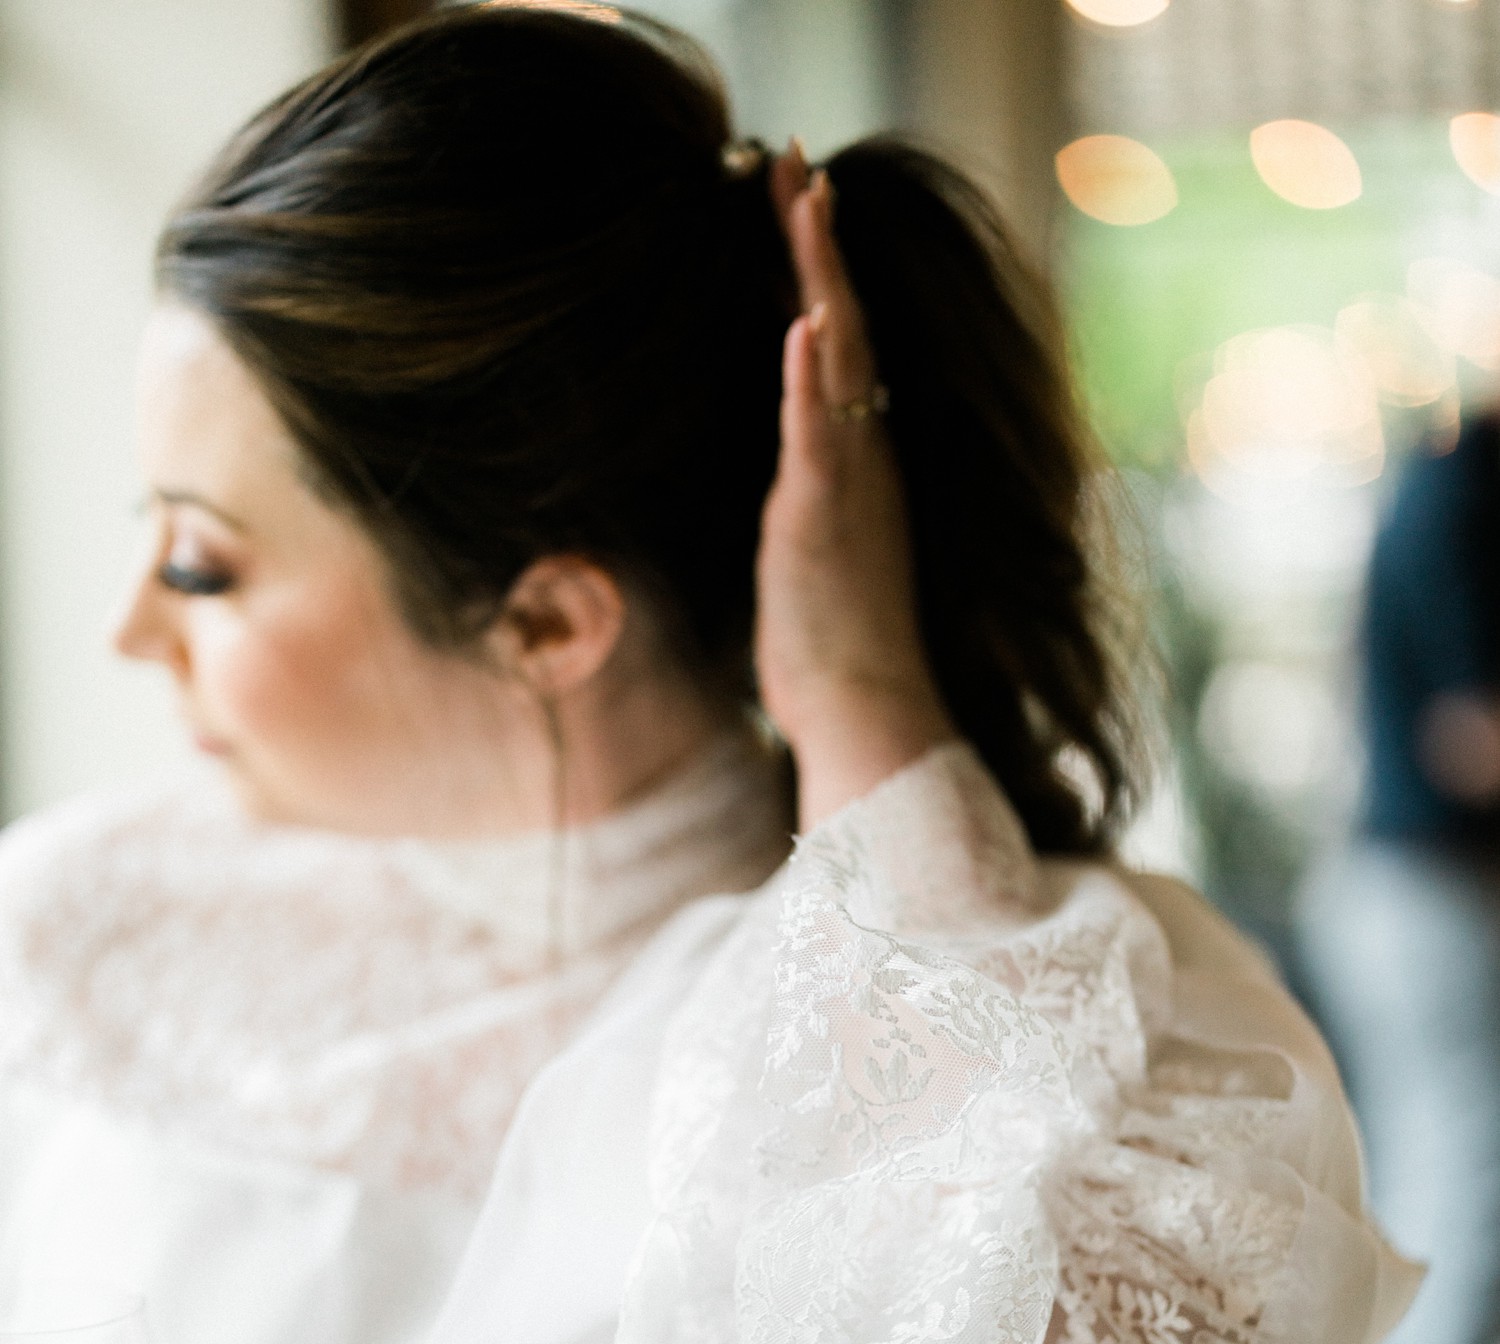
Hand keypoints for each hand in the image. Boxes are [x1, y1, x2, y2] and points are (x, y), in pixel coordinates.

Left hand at [757, 145, 953, 831]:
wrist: (870, 715)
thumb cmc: (837, 658)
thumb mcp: (813, 565)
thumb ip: (805, 512)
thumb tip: (787, 500)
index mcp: (857, 466)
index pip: (838, 348)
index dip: (818, 276)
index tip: (797, 204)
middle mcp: (862, 460)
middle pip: (843, 325)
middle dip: (814, 241)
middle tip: (793, 159)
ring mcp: (846, 486)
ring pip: (838, 359)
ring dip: (818, 275)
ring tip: (803, 195)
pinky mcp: (822, 522)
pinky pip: (820, 438)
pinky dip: (811, 379)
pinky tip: (803, 323)